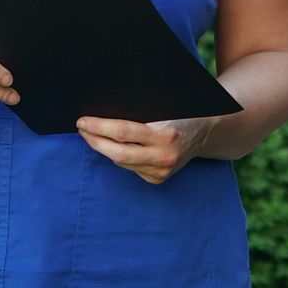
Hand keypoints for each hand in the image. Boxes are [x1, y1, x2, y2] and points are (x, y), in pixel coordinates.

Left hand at [76, 116, 209, 184]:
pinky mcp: (158, 179)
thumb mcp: (164, 108)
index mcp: (165, 135)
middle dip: (94, 140)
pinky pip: (130, 168)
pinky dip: (120, 157)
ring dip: (104, 149)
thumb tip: (105, 111)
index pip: (122, 132)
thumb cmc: (182, 114)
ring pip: (121, 162)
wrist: (206, 134)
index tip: (82, 121)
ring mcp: (161, 171)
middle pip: (118, 153)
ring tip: (92, 135)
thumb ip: (140, 113)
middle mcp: (163, 156)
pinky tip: (113, 147)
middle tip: (81, 129)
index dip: (98, 127)